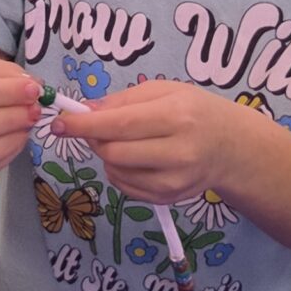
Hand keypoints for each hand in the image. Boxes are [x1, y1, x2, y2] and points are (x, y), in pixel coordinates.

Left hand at [75, 82, 245, 207]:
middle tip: (98, 128)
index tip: (58, 123)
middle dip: (95, 139)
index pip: (118, 124)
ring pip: (115, 171)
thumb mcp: (164, 91)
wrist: (231, 147)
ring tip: (125, 141)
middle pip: (112, 152)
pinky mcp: (168, 198)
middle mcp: (177, 151)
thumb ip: (122, 101)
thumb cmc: (194, 111)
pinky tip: (136, 159)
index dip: (82, 125)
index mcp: (176, 116)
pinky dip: (119, 171)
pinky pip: (125, 187)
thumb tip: (83, 112)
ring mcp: (174, 180)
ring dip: (107, 155)